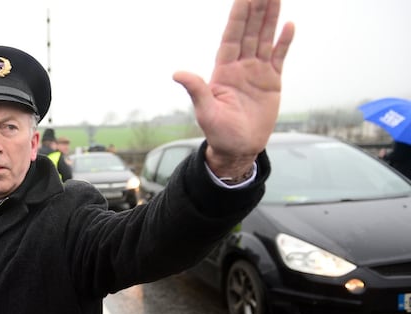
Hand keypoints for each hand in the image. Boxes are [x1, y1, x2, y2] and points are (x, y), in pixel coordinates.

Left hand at [173, 0, 294, 177]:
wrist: (239, 148)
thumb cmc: (219, 133)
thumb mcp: (206, 112)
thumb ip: (196, 90)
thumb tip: (177, 73)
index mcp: (223, 71)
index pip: (232, 37)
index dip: (238, 17)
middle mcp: (240, 67)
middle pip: (250, 32)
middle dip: (256, 9)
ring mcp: (257, 72)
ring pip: (265, 39)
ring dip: (270, 18)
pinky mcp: (272, 82)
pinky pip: (279, 57)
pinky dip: (284, 42)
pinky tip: (289, 25)